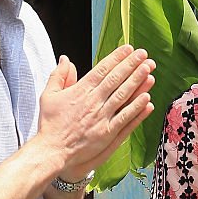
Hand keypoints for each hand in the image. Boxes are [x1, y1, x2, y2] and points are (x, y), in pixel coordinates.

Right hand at [38, 45, 155, 180]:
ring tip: (149, 70)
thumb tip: (65, 59)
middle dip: (132, 64)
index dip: (117, 57)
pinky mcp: (107, 132)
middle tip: (144, 54)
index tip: (129, 49)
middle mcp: (93, 101)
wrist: (51, 150)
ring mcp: (101, 117)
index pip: (102, 69)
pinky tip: (147, 98)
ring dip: (137, 81)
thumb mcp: (48, 95)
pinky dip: (136, 108)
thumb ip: (59, 75)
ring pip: (123, 95)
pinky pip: (125, 117)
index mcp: (80, 90)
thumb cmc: (50, 124)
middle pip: (116, 79)